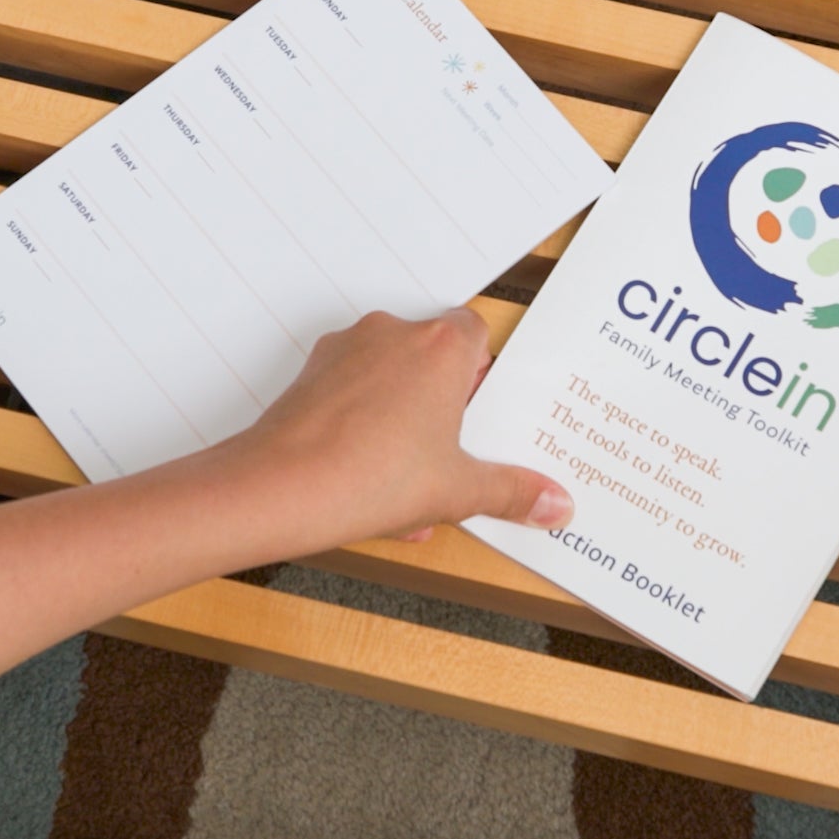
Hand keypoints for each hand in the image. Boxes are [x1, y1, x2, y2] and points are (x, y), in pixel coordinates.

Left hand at [228, 309, 570, 547]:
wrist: (283, 489)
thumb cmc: (372, 476)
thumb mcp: (459, 492)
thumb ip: (512, 492)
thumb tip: (555, 503)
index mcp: (441, 347)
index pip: (476, 335)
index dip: (482, 375)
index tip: (483, 413)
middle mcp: (394, 335)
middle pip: (432, 358)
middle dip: (442, 407)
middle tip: (452, 453)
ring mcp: (347, 350)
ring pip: (390, 378)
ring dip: (402, 420)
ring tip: (408, 483)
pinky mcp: (311, 374)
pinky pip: (351, 392)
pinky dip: (364, 427)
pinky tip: (368, 483)